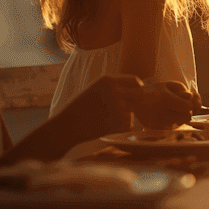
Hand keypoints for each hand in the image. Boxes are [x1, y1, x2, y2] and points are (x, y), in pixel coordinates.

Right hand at [59, 75, 200, 139]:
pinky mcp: (120, 122)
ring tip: (108, 120)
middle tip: (126, 110)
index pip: (135, 81)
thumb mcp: (95, 89)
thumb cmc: (80, 108)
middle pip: (140, 95)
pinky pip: (129, 124)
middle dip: (136, 102)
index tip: (134, 96)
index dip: (137, 89)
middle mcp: (116, 91)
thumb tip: (138, 87)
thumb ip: (114, 86)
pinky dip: (121, 128)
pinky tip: (106, 128)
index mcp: (109, 80)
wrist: (67, 126)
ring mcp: (119, 106)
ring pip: (134, 111)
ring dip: (126, 116)